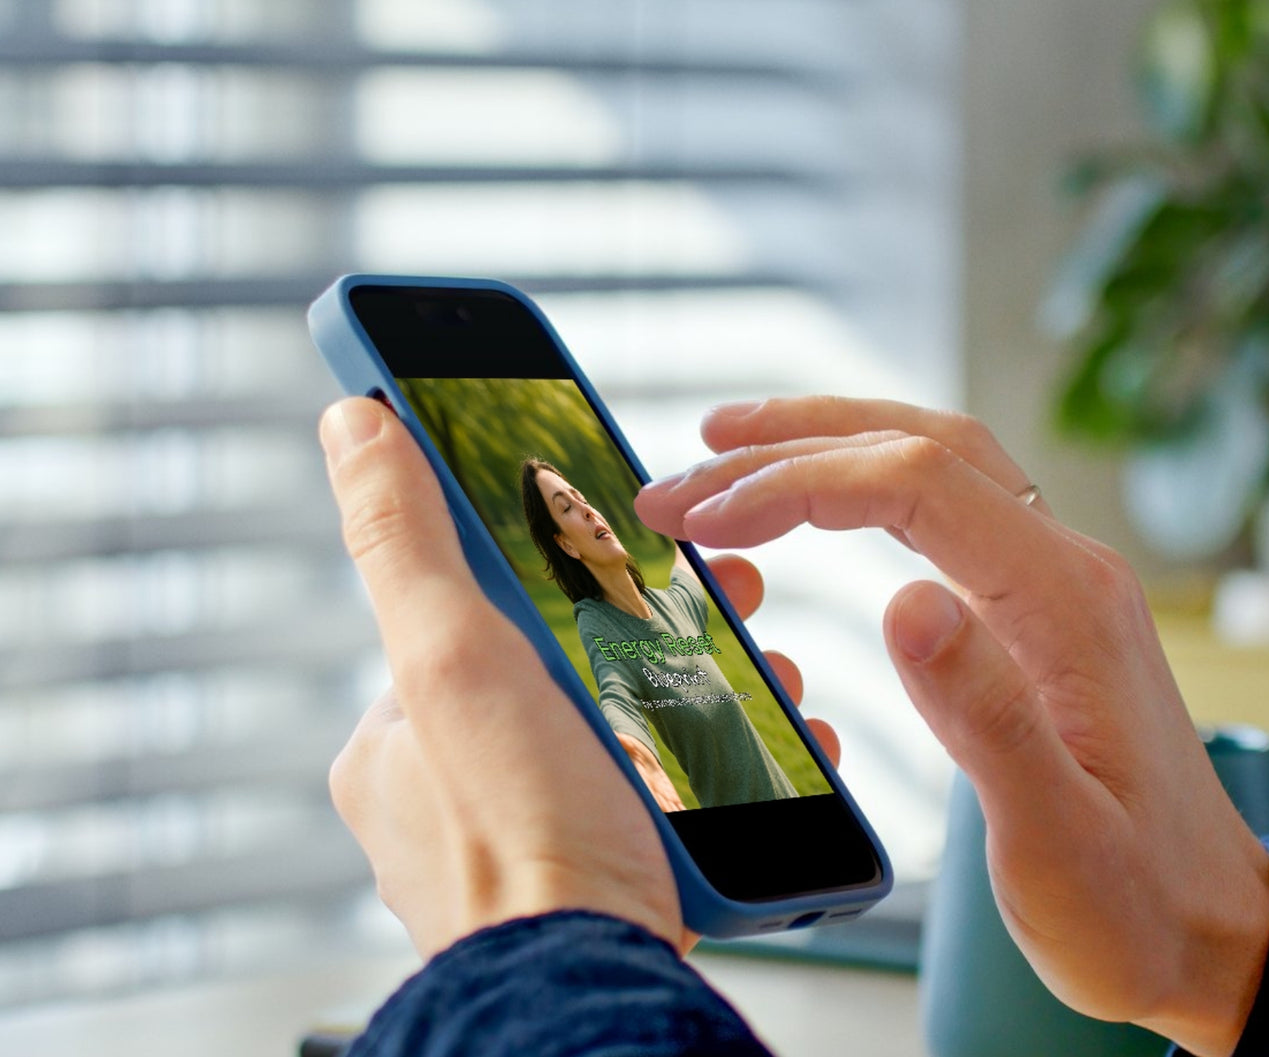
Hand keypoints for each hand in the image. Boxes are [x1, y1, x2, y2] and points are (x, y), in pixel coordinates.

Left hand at [319, 397, 837, 958]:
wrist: (598, 988)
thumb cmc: (519, 838)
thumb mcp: (450, 658)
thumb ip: (405, 540)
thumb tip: (353, 423)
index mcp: (400, 741)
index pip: (481, 614)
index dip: (564, 562)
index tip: (634, 535)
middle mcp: (456, 794)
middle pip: (569, 664)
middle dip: (657, 625)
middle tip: (731, 598)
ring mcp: (533, 837)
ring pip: (628, 727)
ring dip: (704, 690)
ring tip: (769, 671)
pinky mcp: (605, 876)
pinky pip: (665, 795)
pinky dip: (720, 763)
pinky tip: (765, 746)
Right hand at [635, 396, 1268, 1056]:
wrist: (1211, 934)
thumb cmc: (1133, 905)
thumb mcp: (1054, 838)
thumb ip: (985, 718)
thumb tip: (904, 601)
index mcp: (1067, 605)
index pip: (918, 484)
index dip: (799, 483)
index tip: (706, 516)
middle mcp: (1068, 570)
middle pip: (923, 445)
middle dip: (794, 444)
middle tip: (685, 474)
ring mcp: (1057, 585)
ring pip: (938, 461)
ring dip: (831, 441)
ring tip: (730, 445)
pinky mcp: (1041, 612)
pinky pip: (948, 509)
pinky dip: (868, 482)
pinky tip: (819, 496)